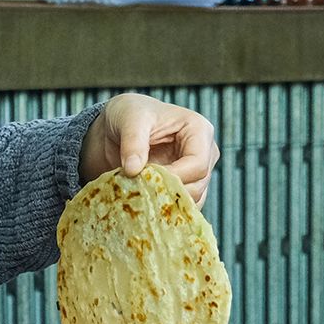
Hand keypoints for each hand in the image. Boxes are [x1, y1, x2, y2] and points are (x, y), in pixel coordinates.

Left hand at [80, 93, 219, 204]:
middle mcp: (205, 152)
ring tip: (140, 198)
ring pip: (193, 200)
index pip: (197, 164)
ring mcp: (197, 172)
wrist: (118, 127)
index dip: (174, 177)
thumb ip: (133, 142)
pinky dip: (164, 208)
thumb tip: (133, 170)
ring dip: (166, 203)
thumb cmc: (129, 114)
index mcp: (199, 130)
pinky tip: (145, 205)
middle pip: (198, 185)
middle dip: (169, 191)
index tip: (145, 180)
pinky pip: (181, 205)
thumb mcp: (128, 120)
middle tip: (139, 191)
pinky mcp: (185, 187)